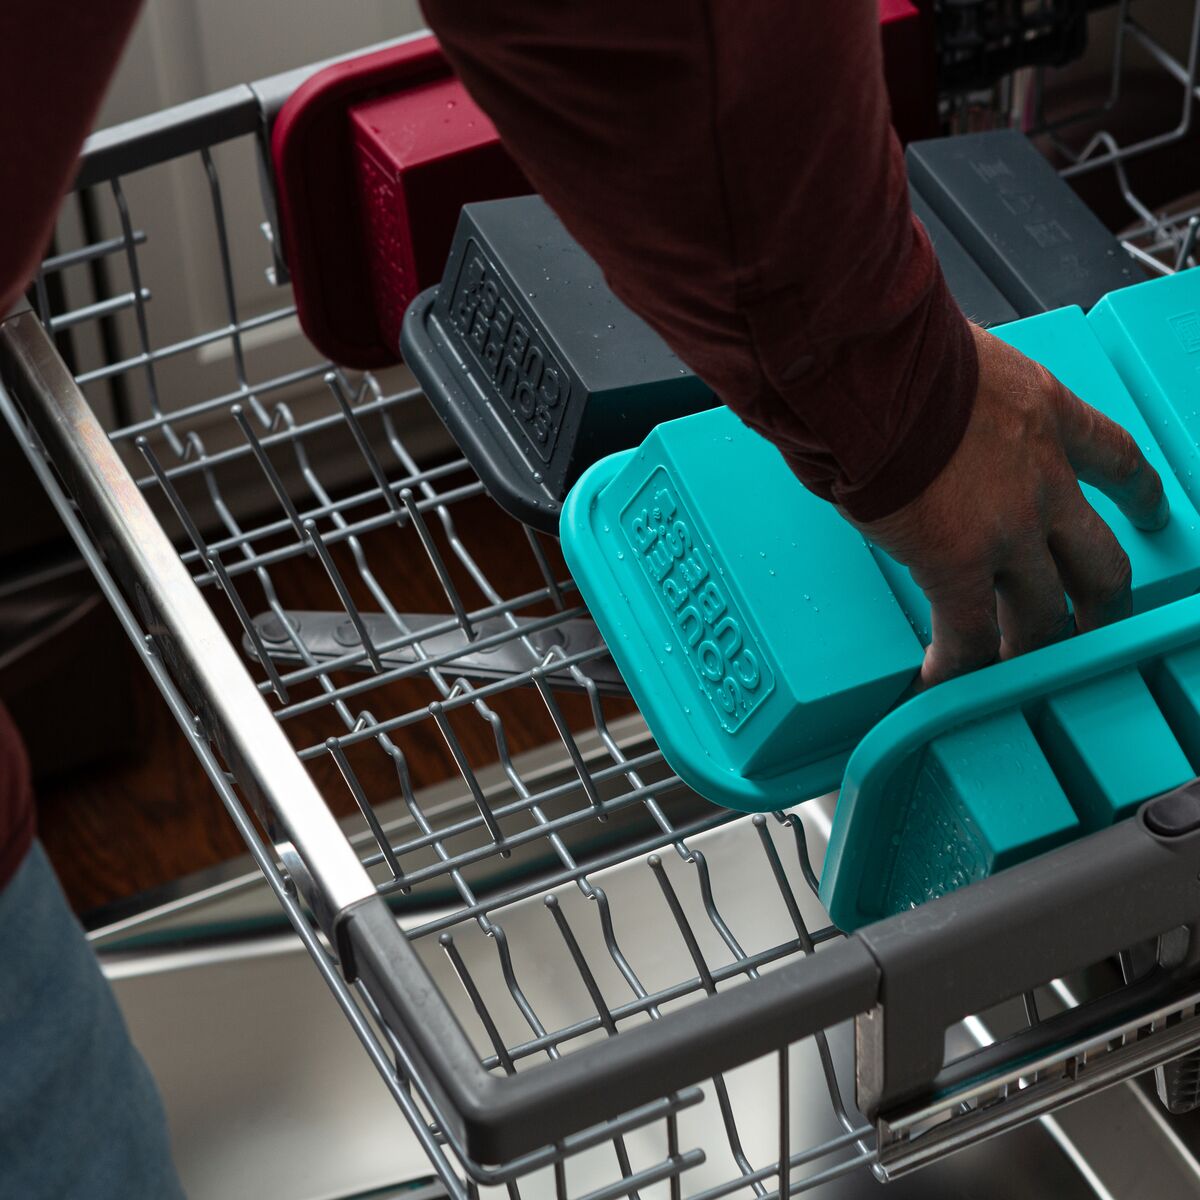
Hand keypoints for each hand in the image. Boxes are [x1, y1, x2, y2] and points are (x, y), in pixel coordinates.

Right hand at [854, 324, 1168, 687]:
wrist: (873, 374)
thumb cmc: (896, 353)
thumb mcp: (959, 359)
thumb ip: (963, 397)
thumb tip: (923, 411)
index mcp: (1046, 415)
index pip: (1114, 456)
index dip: (1137, 492)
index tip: (1150, 509)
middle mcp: (1044, 479)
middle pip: (1099, 560)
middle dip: (1102, 600)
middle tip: (1094, 618)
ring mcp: (1008, 530)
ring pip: (1043, 612)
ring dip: (1030, 645)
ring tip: (1012, 666)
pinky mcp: (956, 565)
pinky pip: (967, 633)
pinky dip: (957, 663)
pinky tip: (941, 677)